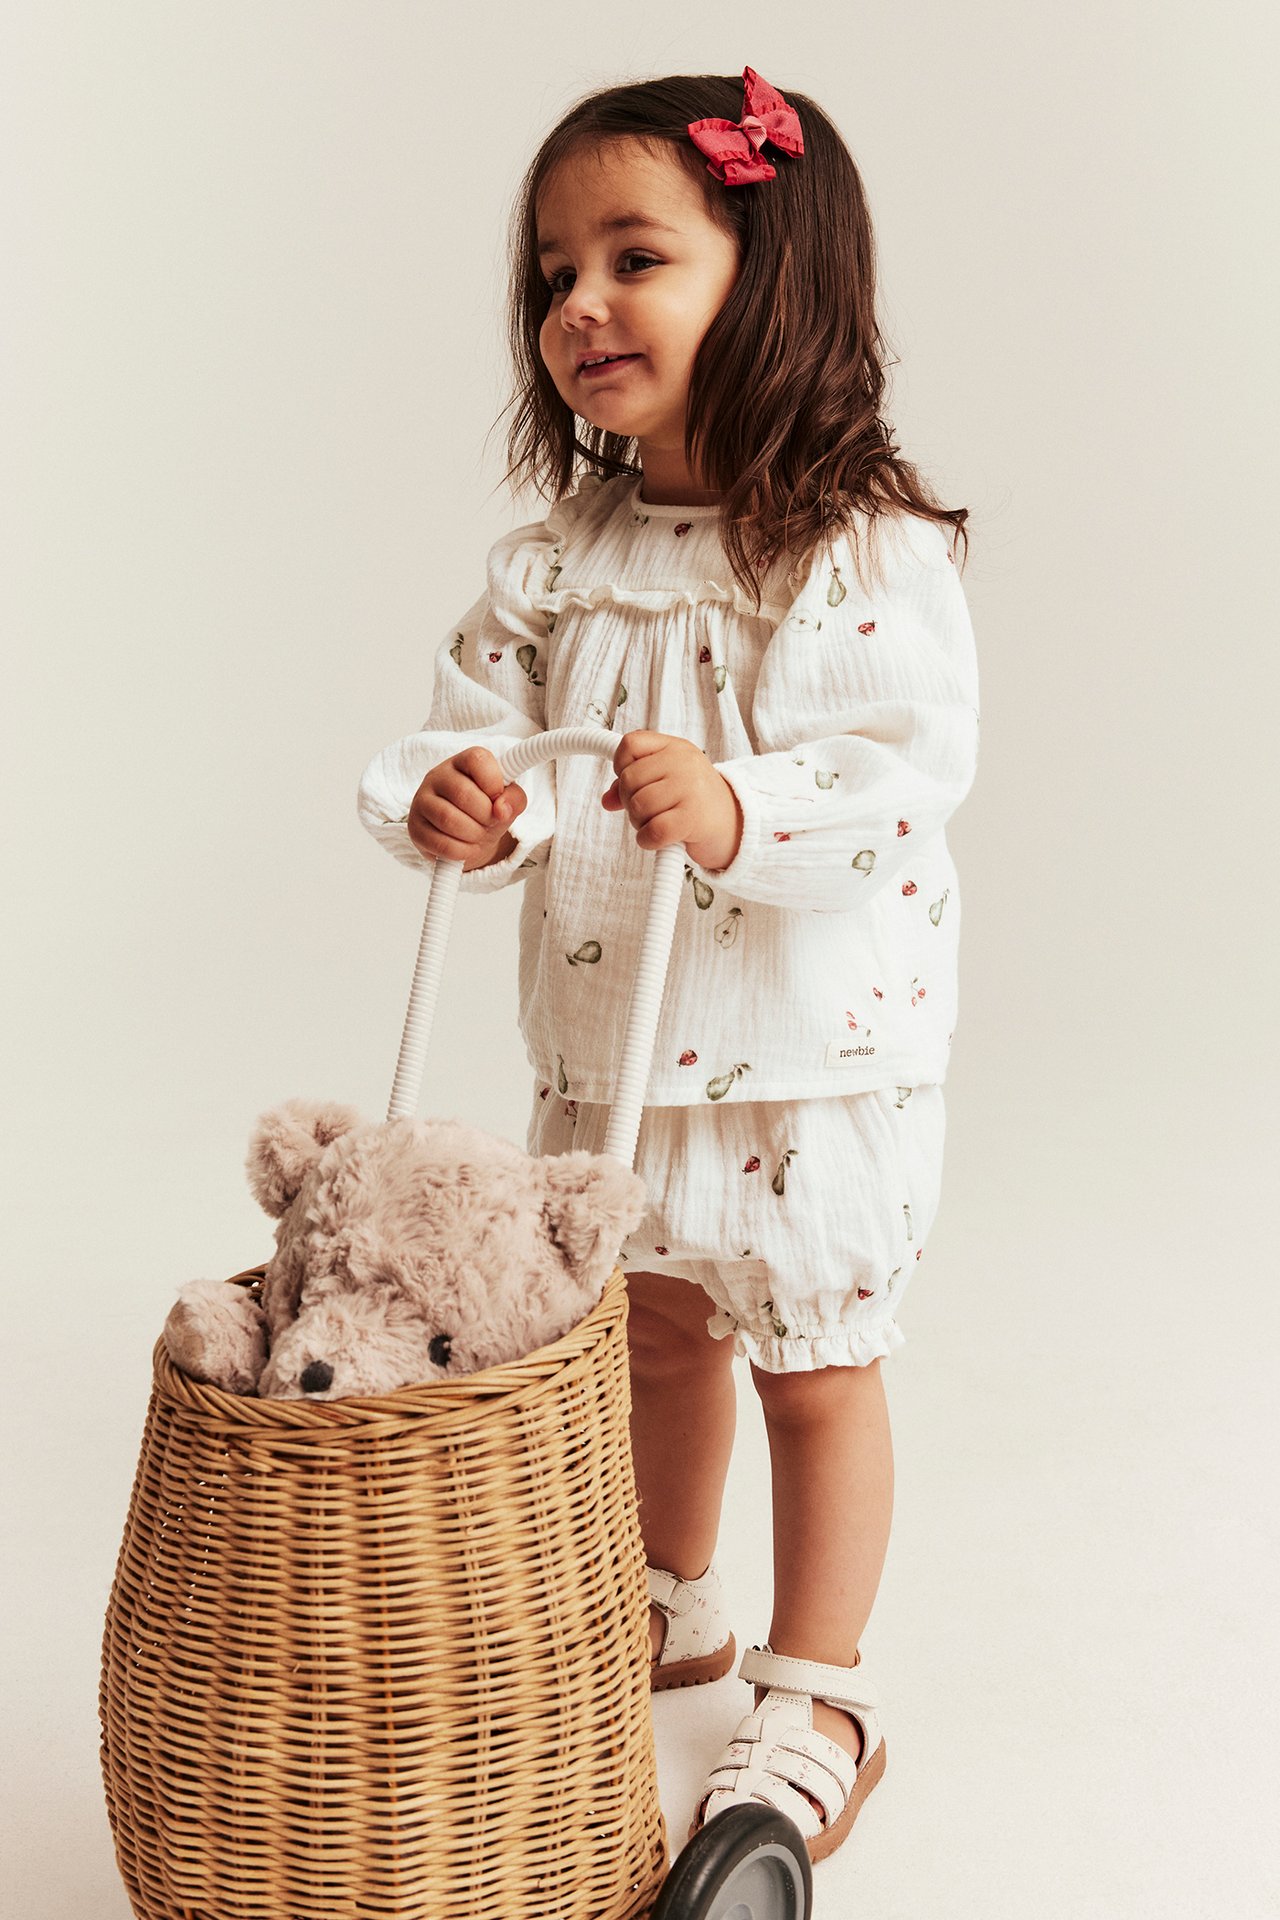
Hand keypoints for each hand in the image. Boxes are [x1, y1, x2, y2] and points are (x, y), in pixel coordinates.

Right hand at [408, 746, 526, 869]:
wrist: (467, 838)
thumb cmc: (486, 812)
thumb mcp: (507, 803)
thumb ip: (514, 800)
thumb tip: (502, 810)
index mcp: (463, 762)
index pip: (477, 760)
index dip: (494, 783)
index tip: (498, 799)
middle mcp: (437, 776)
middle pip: (463, 794)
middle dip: (486, 816)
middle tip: (491, 823)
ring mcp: (422, 801)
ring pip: (448, 819)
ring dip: (473, 835)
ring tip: (479, 836)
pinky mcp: (415, 828)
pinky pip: (440, 843)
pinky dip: (461, 852)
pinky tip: (466, 849)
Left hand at [601, 730, 743, 870]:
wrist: (737, 827)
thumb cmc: (698, 803)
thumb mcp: (669, 782)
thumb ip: (637, 784)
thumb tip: (607, 800)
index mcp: (676, 748)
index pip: (631, 744)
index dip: (621, 766)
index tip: (632, 783)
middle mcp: (684, 763)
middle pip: (629, 779)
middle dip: (630, 802)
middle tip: (648, 812)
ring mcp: (690, 788)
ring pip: (638, 805)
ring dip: (640, 823)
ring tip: (657, 823)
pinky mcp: (693, 818)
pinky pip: (652, 830)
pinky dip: (648, 840)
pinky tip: (658, 840)